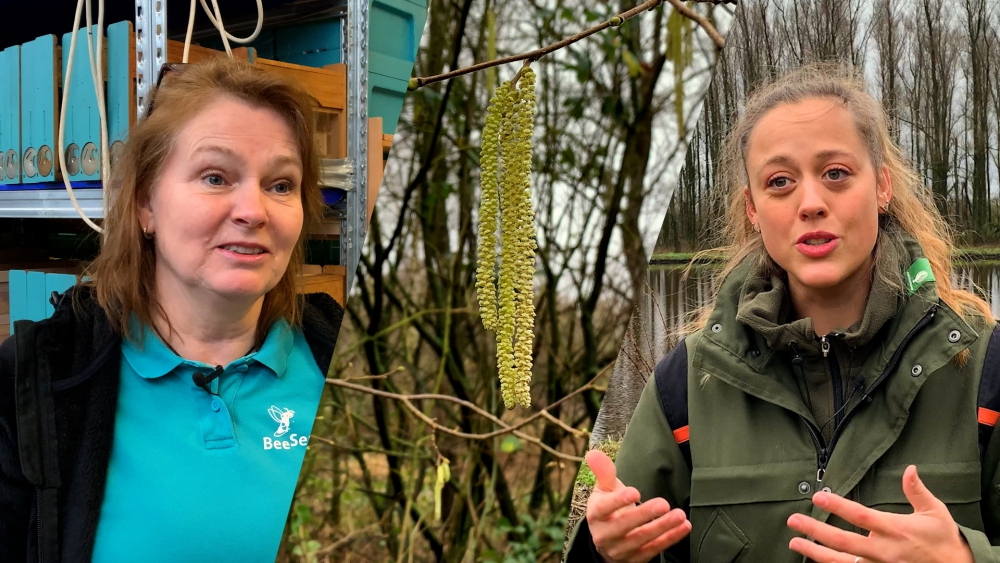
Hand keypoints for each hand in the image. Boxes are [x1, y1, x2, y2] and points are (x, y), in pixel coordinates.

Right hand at [584, 449, 690, 562]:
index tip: (635, 492)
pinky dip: (671, 538)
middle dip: (645, 515)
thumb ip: (603, 472)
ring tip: (679, 515)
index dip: (618, 501)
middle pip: (625, 526)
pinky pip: (655, 549)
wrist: (607, 541)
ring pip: (642, 539)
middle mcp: (605, 536)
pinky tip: (684, 527)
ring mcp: (621, 550)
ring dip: (663, 527)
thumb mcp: (604, 490)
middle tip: (663, 503)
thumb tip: (593, 453)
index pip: (604, 508)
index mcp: (596, 515)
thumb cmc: (608, 509)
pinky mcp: (636, 559)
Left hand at [786, 465, 973, 562]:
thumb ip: (917, 491)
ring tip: (794, 543)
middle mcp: (884, 551)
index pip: (861, 517)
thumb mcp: (935, 512)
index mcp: (896, 530)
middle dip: (815, 531)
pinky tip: (815, 560)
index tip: (818, 496)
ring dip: (815, 553)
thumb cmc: (944, 540)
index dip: (838, 507)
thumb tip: (910, 469)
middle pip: (842, 542)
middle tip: (793, 521)